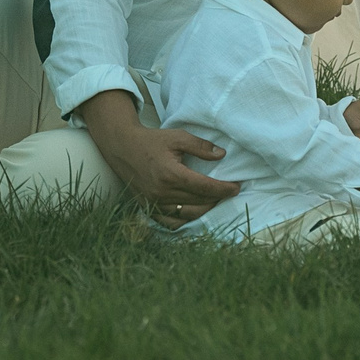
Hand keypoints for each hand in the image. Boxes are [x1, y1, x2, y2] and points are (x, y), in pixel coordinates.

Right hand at [76, 90, 238, 227]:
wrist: (123, 147)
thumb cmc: (151, 140)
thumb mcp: (177, 137)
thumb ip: (200, 146)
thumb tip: (221, 155)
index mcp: (171, 174)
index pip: (204, 187)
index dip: (223, 189)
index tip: (236, 188)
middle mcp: (162, 192)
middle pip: (198, 202)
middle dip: (217, 198)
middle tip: (229, 192)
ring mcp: (154, 203)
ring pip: (186, 215)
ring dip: (204, 210)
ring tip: (215, 201)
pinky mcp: (148, 207)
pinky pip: (170, 222)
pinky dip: (184, 220)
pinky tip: (195, 213)